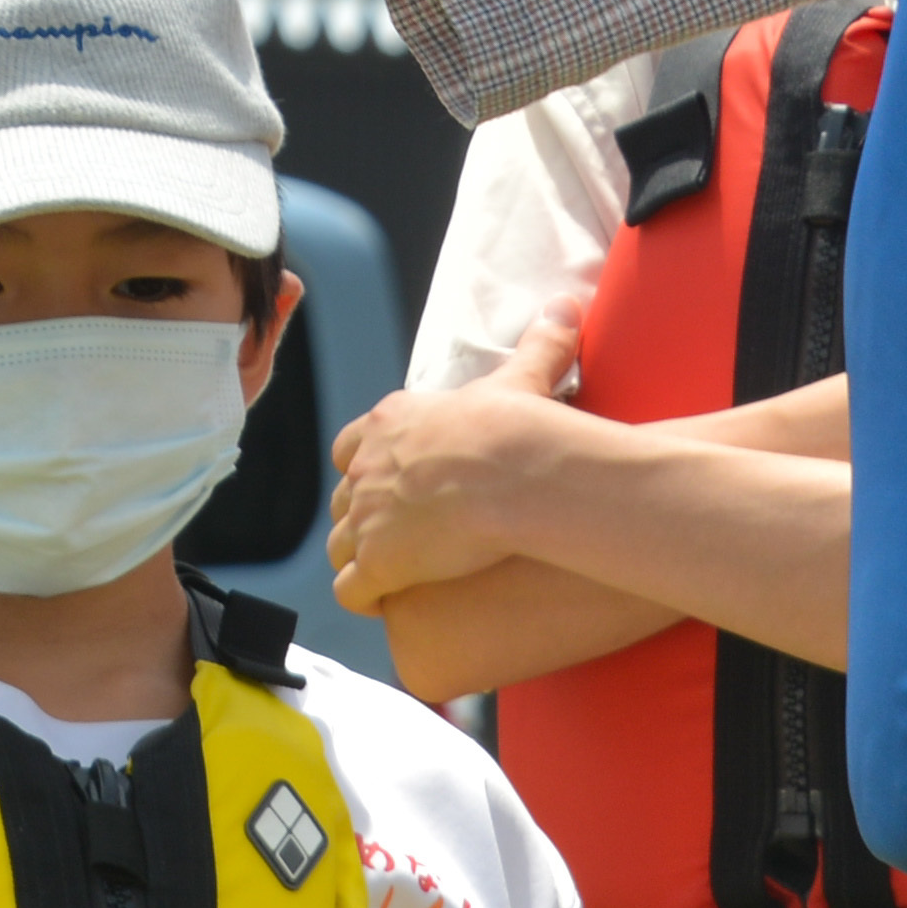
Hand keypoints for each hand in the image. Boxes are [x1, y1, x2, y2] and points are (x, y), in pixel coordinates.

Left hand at [325, 361, 594, 603]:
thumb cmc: (515, 424)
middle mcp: (366, 468)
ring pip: (339, 546)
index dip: (367, 467)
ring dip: (358, 560)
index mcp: (391, 423)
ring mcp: (366, 518)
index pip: (351, 446)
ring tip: (392, 576)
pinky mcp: (376, 562)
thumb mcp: (522, 377)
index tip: (392, 482)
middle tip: (398, 536)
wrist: (511, 472)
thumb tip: (567, 305)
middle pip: (343, 499)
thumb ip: (541, 344)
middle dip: (363, 518)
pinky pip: (349, 590)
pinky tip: (382, 603)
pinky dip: (362, 597)